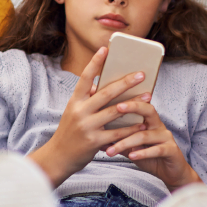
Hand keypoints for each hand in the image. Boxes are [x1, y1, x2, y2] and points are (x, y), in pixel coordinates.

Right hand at [30, 46, 146, 186]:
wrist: (58, 157)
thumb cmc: (70, 132)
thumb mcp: (74, 112)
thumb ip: (87, 99)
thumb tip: (102, 84)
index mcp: (75, 101)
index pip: (85, 78)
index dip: (95, 62)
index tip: (105, 48)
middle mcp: (80, 111)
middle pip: (106, 93)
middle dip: (125, 82)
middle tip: (141, 74)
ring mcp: (87, 126)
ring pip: (115, 112)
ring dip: (134, 103)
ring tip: (148, 96)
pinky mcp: (94, 142)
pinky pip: (117, 133)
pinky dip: (131, 128)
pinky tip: (142, 122)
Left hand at [104, 99, 200, 189]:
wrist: (170, 173)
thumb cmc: (150, 157)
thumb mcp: (132, 148)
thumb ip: (120, 141)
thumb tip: (98, 139)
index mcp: (149, 121)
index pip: (139, 104)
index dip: (127, 100)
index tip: (110, 98)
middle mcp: (159, 125)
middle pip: (148, 110)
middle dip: (133, 107)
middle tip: (117, 107)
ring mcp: (166, 137)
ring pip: (145, 135)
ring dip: (126, 142)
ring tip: (111, 150)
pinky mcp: (172, 150)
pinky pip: (156, 149)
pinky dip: (143, 153)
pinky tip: (131, 156)